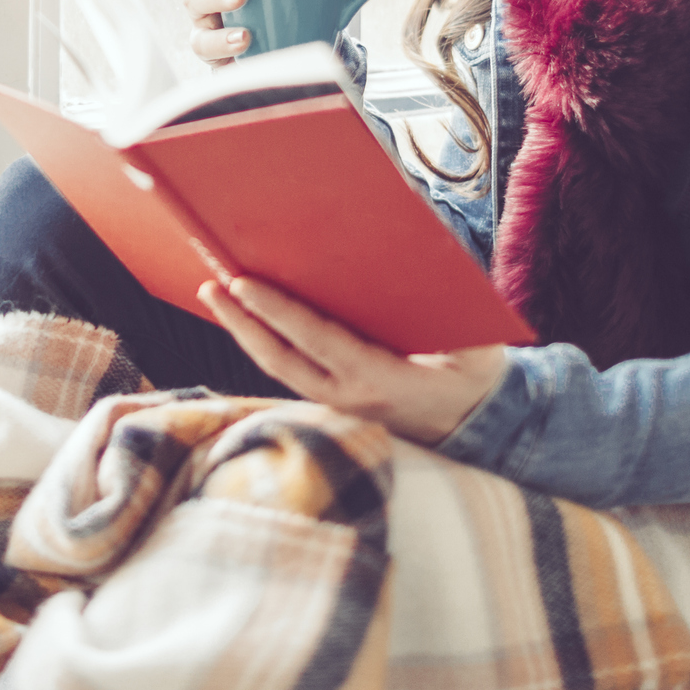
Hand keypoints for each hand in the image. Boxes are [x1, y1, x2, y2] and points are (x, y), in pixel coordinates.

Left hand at [198, 276, 508, 444]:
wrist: (474, 424)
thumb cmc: (473, 376)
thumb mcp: (477, 349)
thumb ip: (450, 319)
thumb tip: (420, 265)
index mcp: (382, 379)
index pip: (319, 340)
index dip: (279, 312)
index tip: (245, 283)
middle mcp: (350, 395)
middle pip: (282, 359)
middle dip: (243, 322)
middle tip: (212, 283)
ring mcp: (337, 402)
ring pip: (278, 367)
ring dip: (244, 331)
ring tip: (215, 294)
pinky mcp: (332, 398)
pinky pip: (288, 370)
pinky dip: (262, 342)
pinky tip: (244, 316)